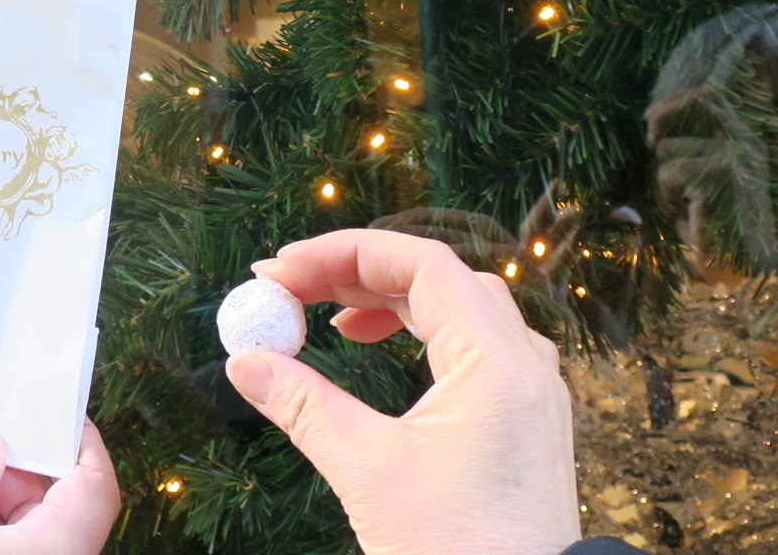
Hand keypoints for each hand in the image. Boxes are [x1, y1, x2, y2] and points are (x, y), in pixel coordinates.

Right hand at [225, 229, 582, 554]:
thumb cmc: (457, 551)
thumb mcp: (368, 473)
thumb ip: (304, 407)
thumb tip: (245, 362)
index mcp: (497, 362)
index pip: (421, 264)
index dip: (345, 253)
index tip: (282, 269)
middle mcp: (525, 364)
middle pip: (439, 279)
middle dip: (359, 273)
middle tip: (290, 288)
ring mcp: (531, 394)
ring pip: (459, 310)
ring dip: (390, 301)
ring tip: (329, 316)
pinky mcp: (525, 422)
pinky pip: (474, 347)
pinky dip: (421, 333)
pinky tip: (380, 352)